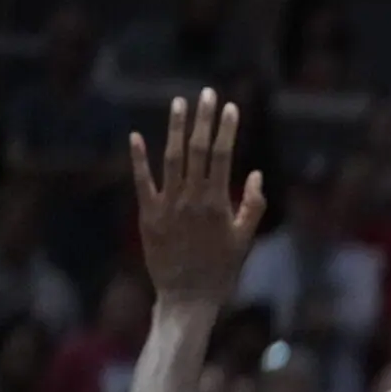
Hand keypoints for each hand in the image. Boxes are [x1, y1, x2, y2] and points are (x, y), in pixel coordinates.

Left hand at [131, 88, 266, 303]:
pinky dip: (139, 159)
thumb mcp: (246, 240)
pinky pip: (142, 182)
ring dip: (175, 129)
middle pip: (198, 150)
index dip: (227, 129)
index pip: (223, 156)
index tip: (230, 107)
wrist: (188, 297)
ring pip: (172, 159)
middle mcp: (192, 198)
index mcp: (217, 202)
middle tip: (206, 93)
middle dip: (203, 120)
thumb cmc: (222, 271)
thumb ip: (252, 205)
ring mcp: (168, 205)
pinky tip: (136, 137)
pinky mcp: (148, 216)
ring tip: (178, 104)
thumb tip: (253, 173)